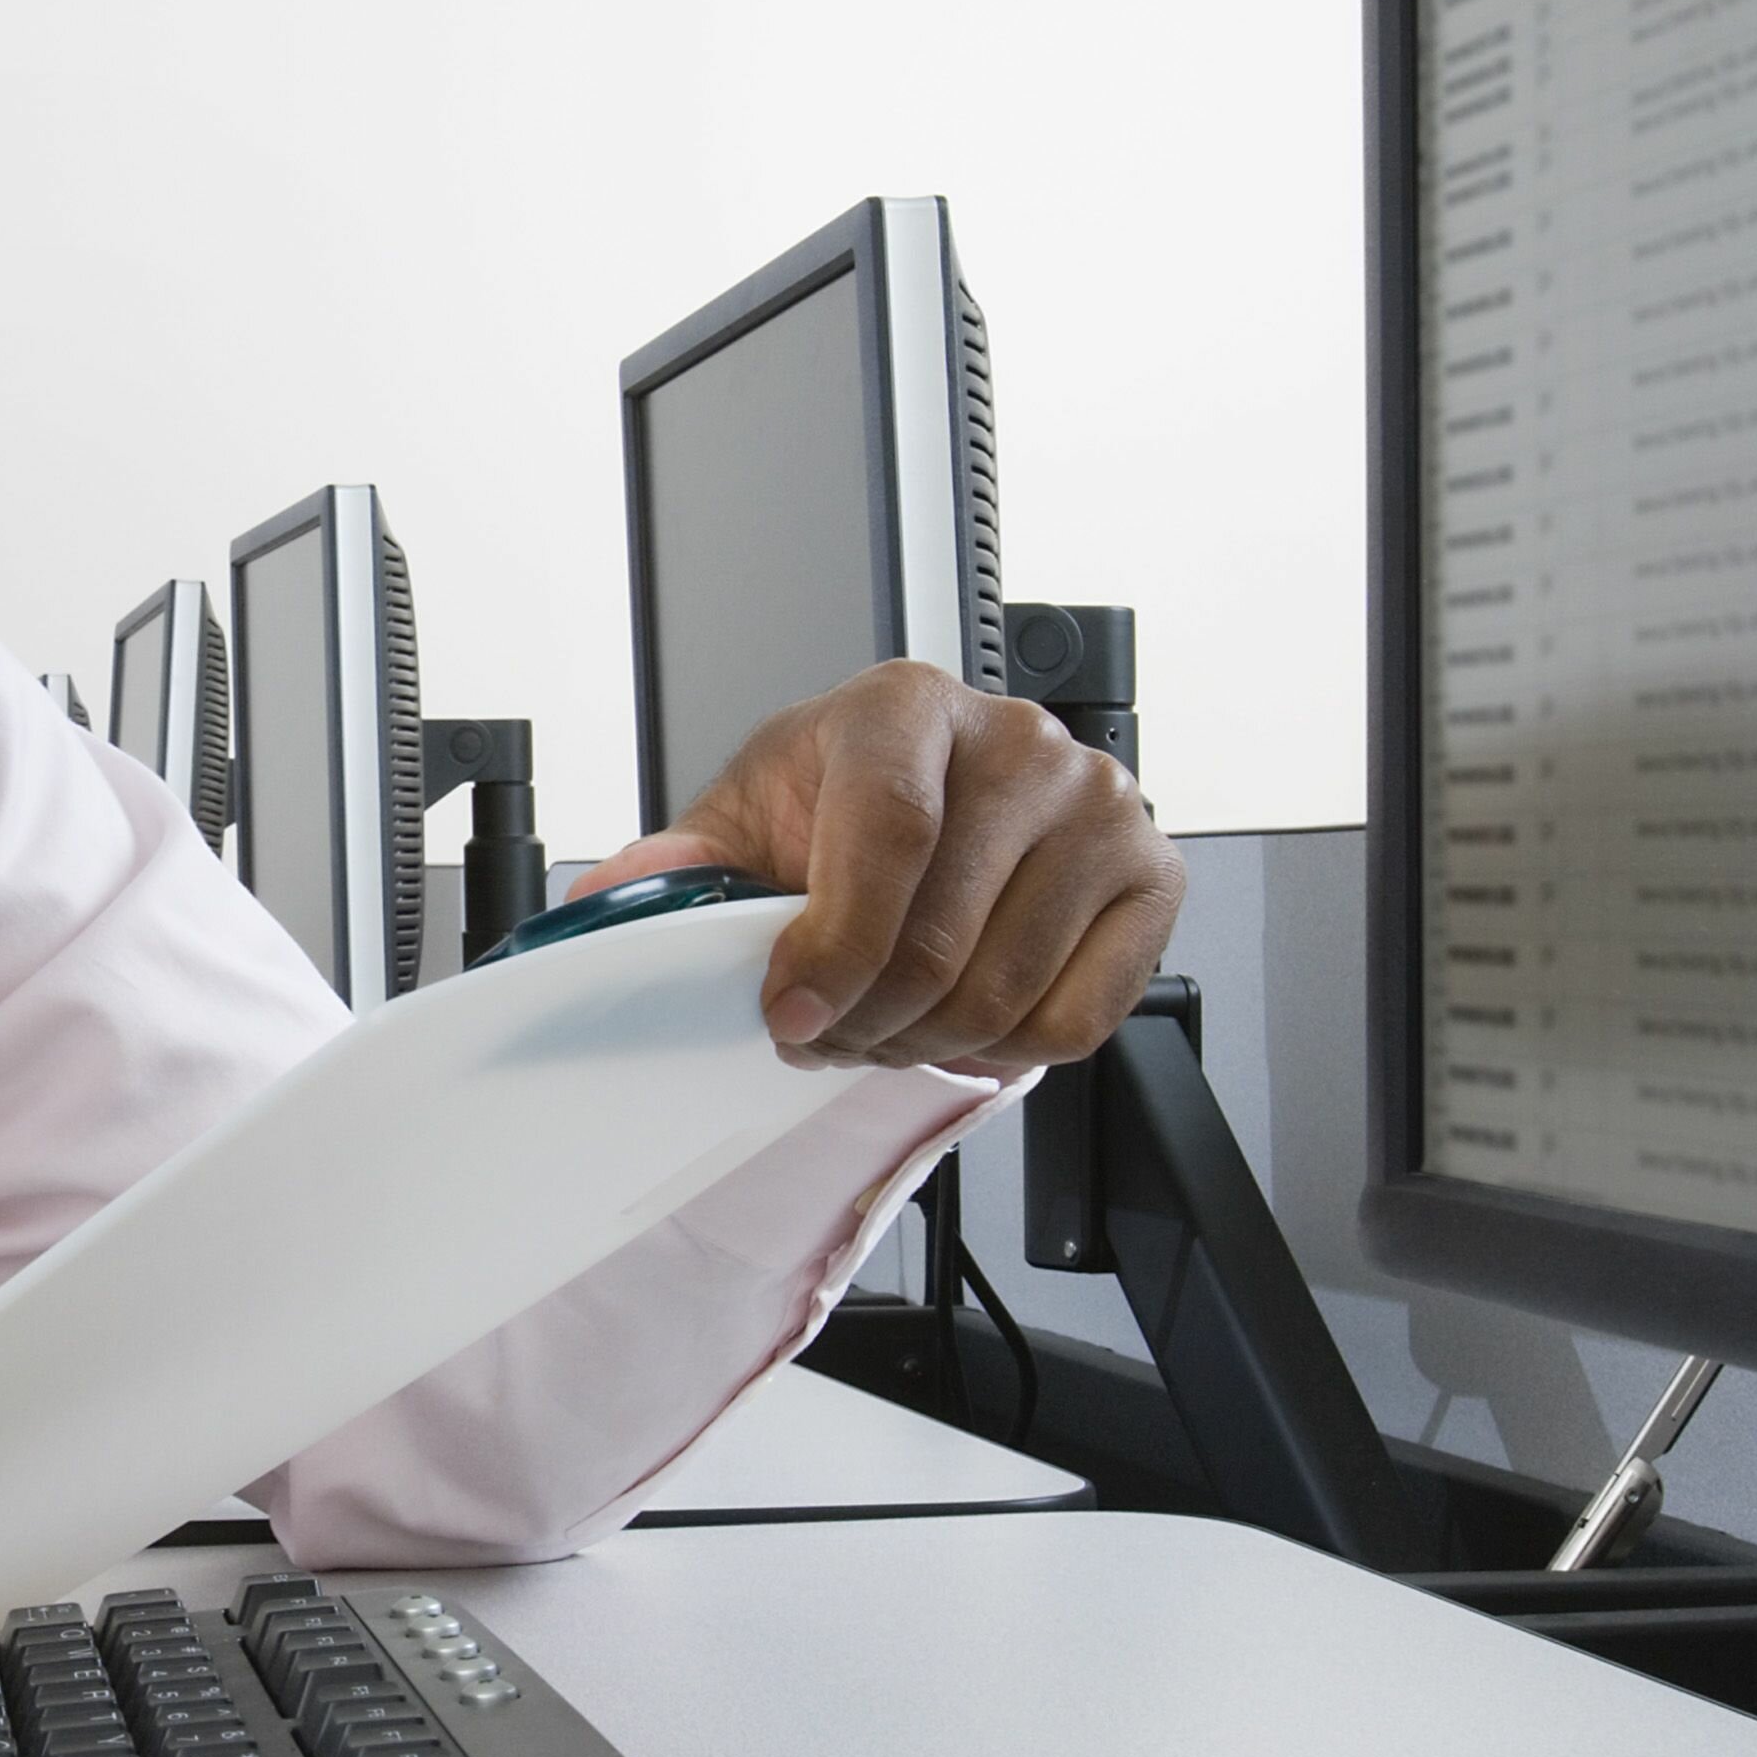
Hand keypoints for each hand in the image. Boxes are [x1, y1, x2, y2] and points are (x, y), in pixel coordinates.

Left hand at [558, 658, 1176, 1075]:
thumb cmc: (843, 802)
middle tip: (825, 1032)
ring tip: (887, 1023)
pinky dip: (1008, 1050)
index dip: (833, 945)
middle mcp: (1019, 742)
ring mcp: (1100, 806)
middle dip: (863, 1018)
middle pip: (941, 935)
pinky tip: (965, 1015)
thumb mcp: (750, 816)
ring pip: (1004, 991)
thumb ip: (679, 865)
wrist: (937, 796)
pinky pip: (1078, 1019)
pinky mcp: (1153, 876)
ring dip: (926, 1043)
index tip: (789, 1010)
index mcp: (906, 706)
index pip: (888, 831)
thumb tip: (604, 906)